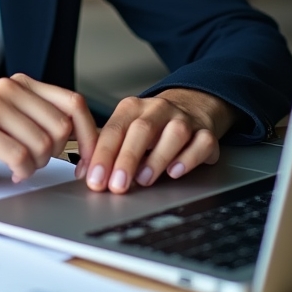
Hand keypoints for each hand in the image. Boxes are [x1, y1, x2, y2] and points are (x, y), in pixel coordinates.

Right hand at [0, 73, 96, 186]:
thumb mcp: (6, 119)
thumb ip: (38, 117)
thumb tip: (85, 135)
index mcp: (20, 85)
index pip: (74, 103)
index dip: (89, 135)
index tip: (89, 161)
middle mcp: (8, 89)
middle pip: (63, 127)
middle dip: (58, 155)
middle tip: (37, 165)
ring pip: (45, 145)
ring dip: (37, 165)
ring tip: (17, 165)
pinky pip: (23, 159)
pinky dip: (21, 172)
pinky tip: (8, 171)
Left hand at [79, 89, 236, 193]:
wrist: (191, 106)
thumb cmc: (153, 126)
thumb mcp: (127, 130)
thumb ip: (108, 150)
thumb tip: (86, 174)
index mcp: (132, 108)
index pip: (114, 129)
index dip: (102, 155)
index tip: (95, 179)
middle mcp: (158, 109)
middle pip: (141, 130)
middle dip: (126, 159)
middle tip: (116, 185)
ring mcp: (184, 119)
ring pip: (174, 134)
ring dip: (157, 158)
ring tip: (144, 180)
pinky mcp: (206, 133)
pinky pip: (201, 142)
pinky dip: (189, 158)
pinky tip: (175, 172)